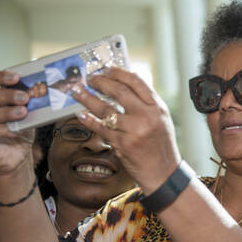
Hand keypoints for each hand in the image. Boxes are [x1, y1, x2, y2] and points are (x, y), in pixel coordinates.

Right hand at [0, 70, 33, 176]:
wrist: (15, 152)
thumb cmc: (17, 126)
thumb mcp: (22, 110)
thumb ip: (23, 98)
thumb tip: (40, 86)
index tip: (16, 77)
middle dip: (5, 95)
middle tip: (24, 97)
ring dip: (5, 112)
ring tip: (22, 112)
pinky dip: (1, 130)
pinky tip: (14, 131)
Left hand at [75, 67, 181, 192]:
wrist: (163, 172)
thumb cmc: (161, 146)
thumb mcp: (161, 120)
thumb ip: (146, 104)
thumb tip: (124, 86)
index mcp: (157, 108)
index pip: (136, 82)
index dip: (118, 72)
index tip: (106, 68)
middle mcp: (147, 116)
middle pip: (118, 91)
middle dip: (100, 82)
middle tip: (89, 79)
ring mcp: (134, 130)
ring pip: (105, 109)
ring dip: (87, 98)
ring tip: (78, 92)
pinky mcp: (122, 144)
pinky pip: (100, 128)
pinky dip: (89, 120)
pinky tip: (82, 114)